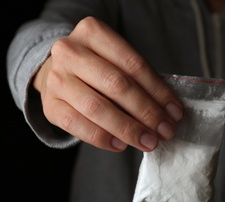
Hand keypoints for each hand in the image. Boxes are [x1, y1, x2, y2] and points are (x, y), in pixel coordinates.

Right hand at [33, 16, 182, 151]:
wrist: (58, 72)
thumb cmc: (97, 67)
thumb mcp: (117, 60)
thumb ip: (139, 79)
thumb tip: (169, 112)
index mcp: (92, 32)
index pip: (133, 64)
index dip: (158, 91)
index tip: (175, 112)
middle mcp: (70, 52)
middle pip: (116, 85)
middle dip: (146, 112)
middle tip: (165, 131)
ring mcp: (56, 79)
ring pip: (97, 108)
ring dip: (128, 129)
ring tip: (149, 141)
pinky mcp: (49, 105)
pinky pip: (78, 126)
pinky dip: (103, 138)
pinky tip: (122, 145)